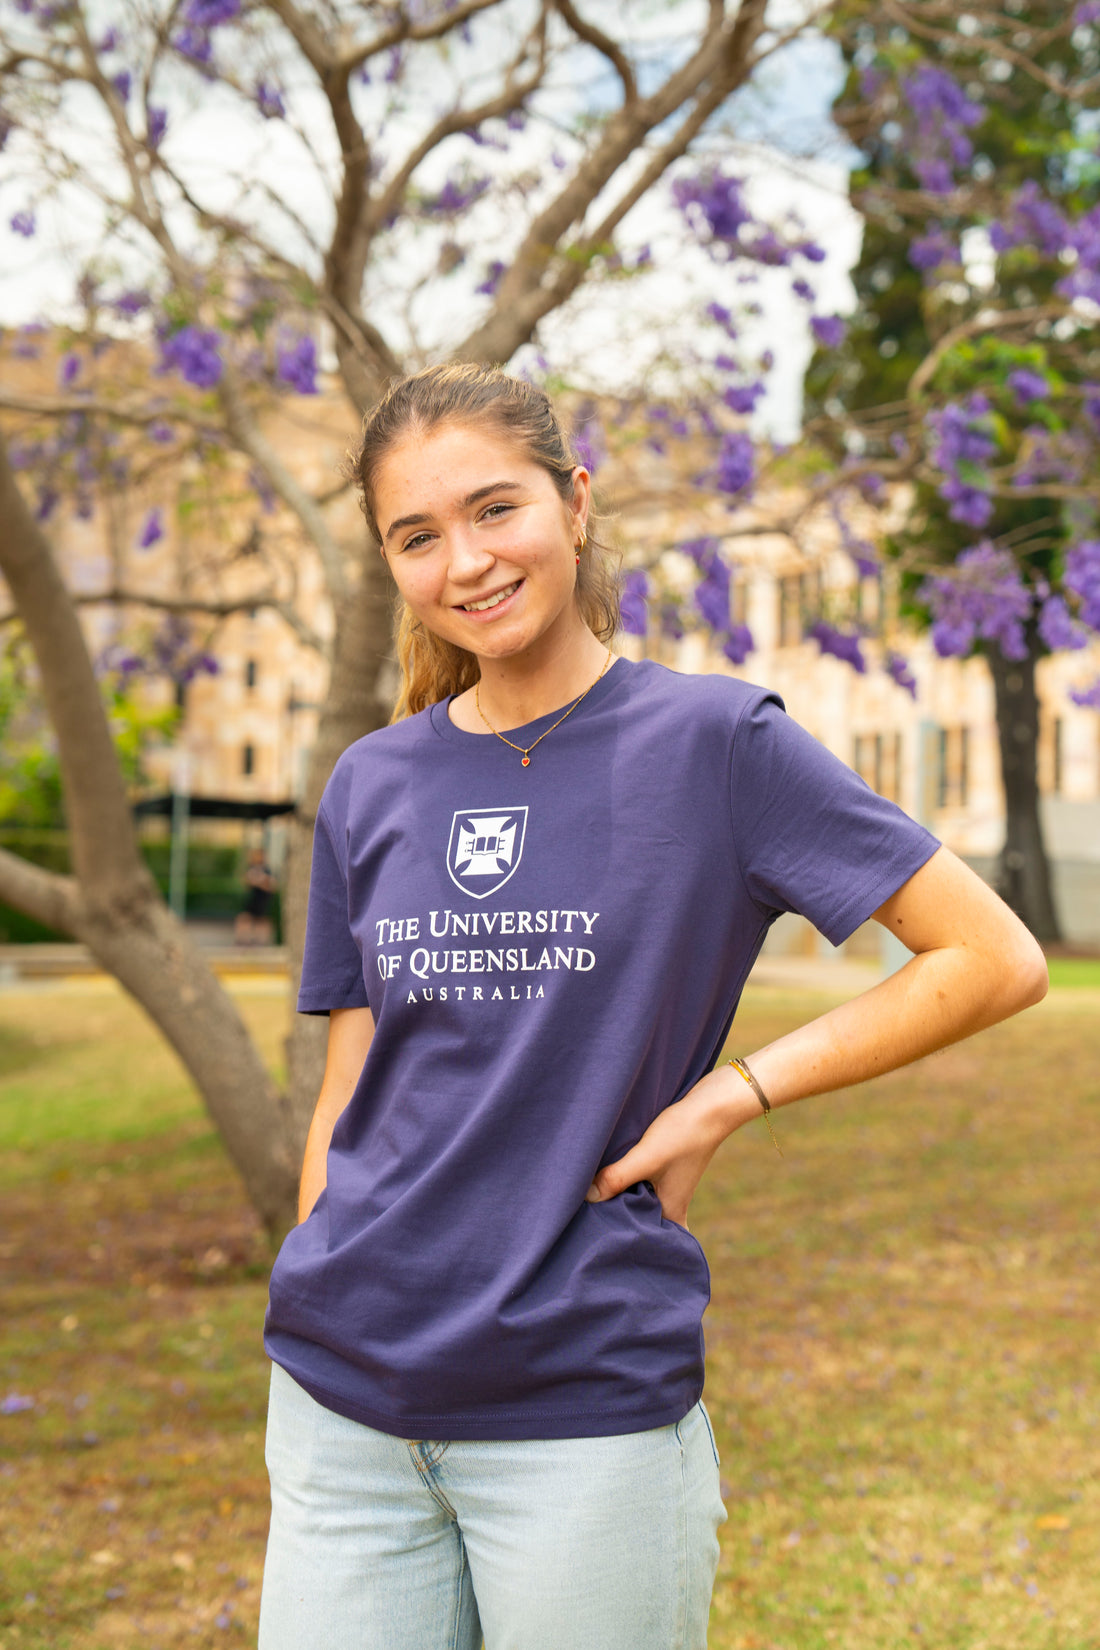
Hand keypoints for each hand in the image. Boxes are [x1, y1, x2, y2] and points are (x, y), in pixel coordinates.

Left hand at [585, 1069, 756, 1228]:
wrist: (709, 1106)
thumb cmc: (683, 1135)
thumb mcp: (646, 1158)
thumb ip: (617, 1178)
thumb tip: (587, 1198)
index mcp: (672, 1212)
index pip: (650, 1243)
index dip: (630, 1245)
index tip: (605, 1244)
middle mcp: (670, 1204)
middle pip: (639, 1224)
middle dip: (617, 1223)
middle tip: (588, 1222)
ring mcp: (667, 1186)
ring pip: (635, 1201)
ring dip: (618, 1199)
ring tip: (591, 1199)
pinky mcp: (661, 1169)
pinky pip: (638, 1183)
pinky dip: (625, 1182)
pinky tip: (607, 1173)